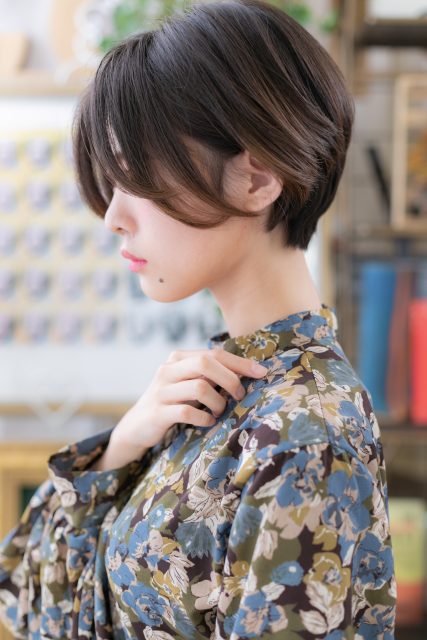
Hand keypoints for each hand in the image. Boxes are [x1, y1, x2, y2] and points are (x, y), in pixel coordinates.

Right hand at [111, 348, 267, 453]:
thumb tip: (249, 372)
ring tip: (220, 411)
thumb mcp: (189, 384)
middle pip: (206, 363)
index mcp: (178, 358)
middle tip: (240, 396)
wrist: (137, 426)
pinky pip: (188, 412)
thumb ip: (210, 375)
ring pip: (200, 387)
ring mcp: (161, 391)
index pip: (214, 353)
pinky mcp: (157, 412)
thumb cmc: (173, 403)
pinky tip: (208, 421)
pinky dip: (204, 418)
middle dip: (230, 380)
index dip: (240, 363)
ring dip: (218, 402)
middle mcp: (167, 370)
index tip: (262, 373)